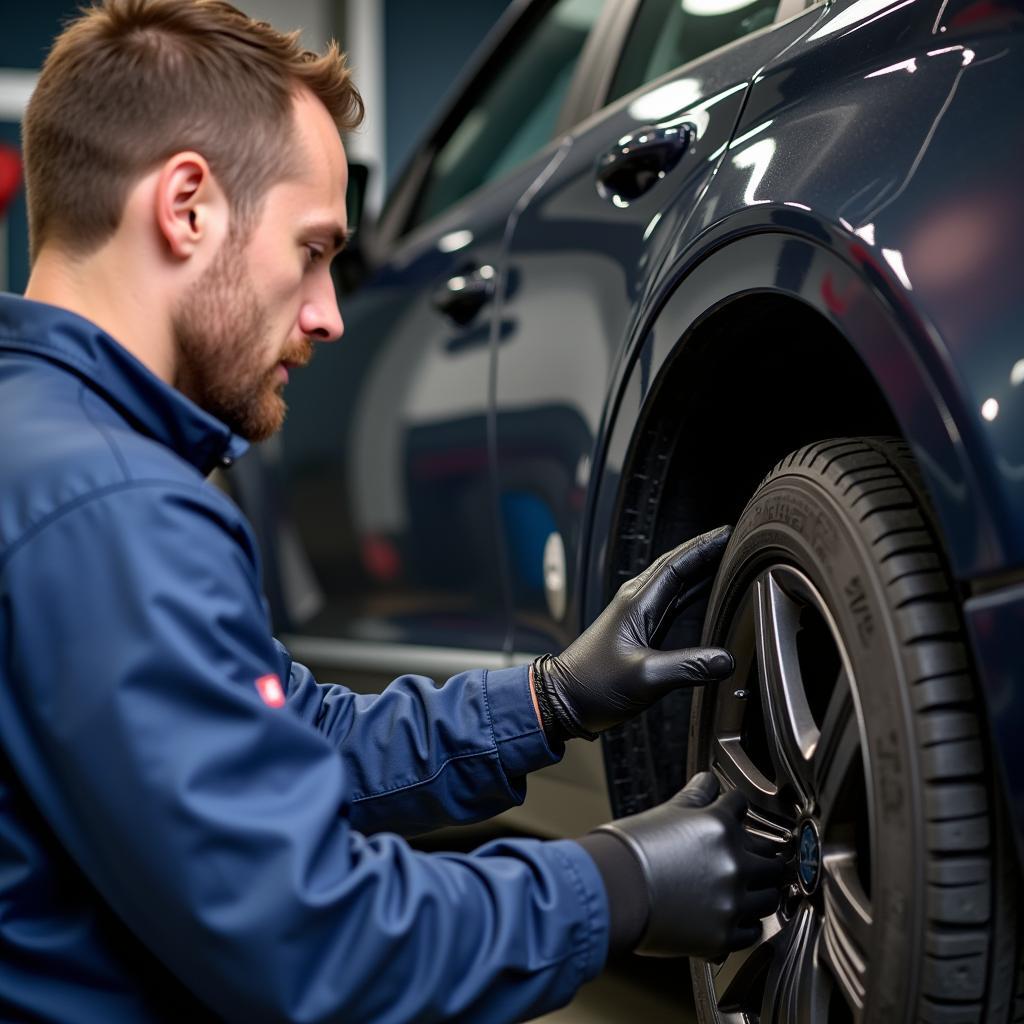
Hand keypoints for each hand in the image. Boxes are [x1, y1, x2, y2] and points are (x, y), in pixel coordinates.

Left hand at [532, 526, 733, 740]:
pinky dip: (690, 589)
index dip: (704, 547)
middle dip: (704, 548)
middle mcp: (636, 601)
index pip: (677, 564)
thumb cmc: (595, 686)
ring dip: (698, 566)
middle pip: (675, 564)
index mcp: (637, 603)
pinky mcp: (638, 628)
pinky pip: (670, 599)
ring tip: (726, 556)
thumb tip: (726, 660)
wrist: (565, 699)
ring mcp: (636, 613)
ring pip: (673, 580)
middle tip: (733, 536)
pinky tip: (705, 590)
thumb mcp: (646, 677)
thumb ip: (688, 667)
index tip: (729, 532)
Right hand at [594, 772, 783, 957]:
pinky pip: (753, 930)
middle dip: (760, 855)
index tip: (733, 815)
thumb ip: (695, 797)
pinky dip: (746, 923)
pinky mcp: (724, 936)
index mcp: (720, 827)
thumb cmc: (631, 851)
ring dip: (761, 891)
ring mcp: (732, 901)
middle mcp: (734, 863)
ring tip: (747, 888)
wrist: (612, 891)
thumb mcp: (666, 813)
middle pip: (770, 857)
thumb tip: (707, 782)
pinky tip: (733, 914)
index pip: (742, 807)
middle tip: (750, 856)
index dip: (734, 809)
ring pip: (770, 896)